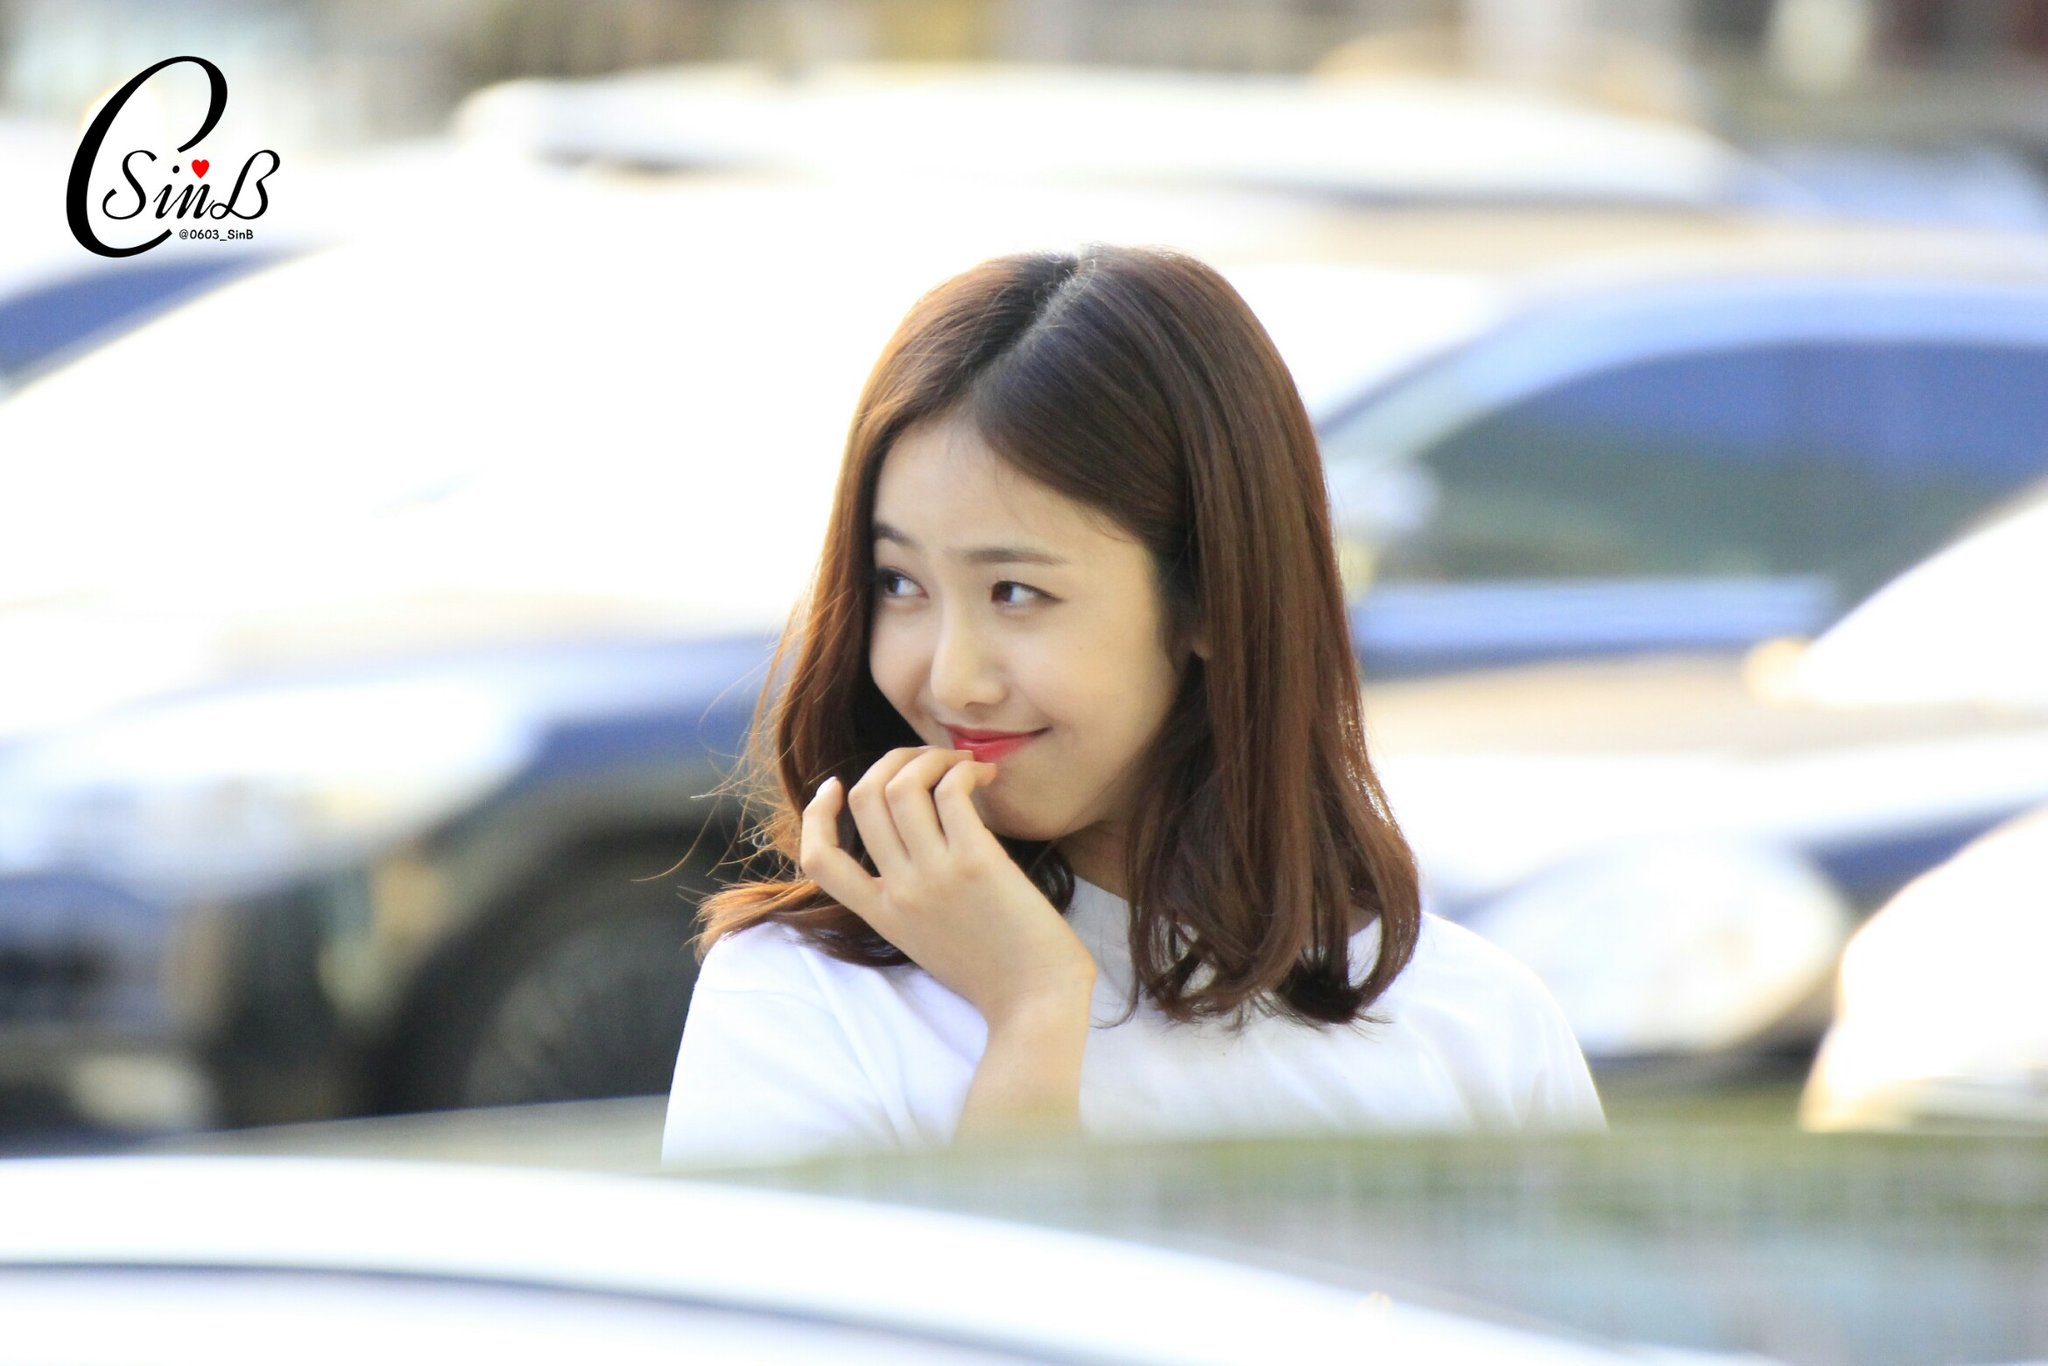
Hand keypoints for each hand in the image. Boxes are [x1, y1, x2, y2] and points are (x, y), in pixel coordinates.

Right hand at [801, 746, 1095, 1026]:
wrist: (1037, 1005)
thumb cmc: (998, 974)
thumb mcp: (929, 942)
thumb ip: (912, 901)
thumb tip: (917, 843)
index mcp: (882, 914)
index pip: (818, 860)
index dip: (816, 814)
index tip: (838, 785)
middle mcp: (899, 892)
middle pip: (866, 799)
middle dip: (891, 761)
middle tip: (928, 760)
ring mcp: (934, 877)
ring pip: (902, 786)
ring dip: (931, 757)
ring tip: (962, 763)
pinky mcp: (975, 864)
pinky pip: (950, 792)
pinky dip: (962, 770)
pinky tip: (983, 776)